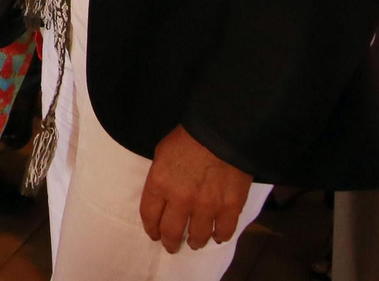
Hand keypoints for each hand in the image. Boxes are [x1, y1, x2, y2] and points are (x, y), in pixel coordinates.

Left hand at [139, 126, 254, 252]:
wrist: (221, 132)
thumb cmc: (188, 138)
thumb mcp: (162, 154)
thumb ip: (160, 178)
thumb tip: (162, 195)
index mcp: (159, 184)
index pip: (149, 216)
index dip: (151, 229)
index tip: (154, 234)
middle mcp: (180, 199)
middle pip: (170, 232)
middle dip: (169, 242)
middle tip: (171, 246)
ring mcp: (206, 205)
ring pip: (198, 236)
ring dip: (194, 242)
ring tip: (194, 242)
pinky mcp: (230, 207)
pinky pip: (224, 231)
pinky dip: (220, 236)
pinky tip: (217, 236)